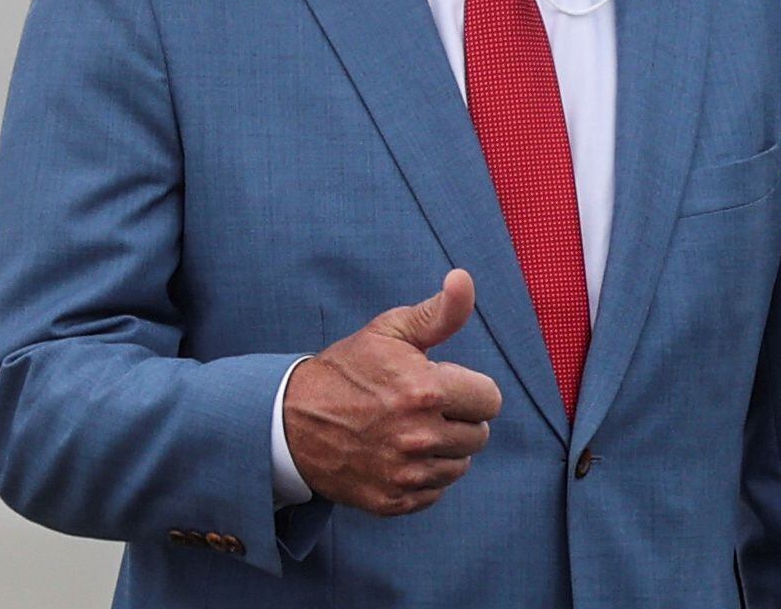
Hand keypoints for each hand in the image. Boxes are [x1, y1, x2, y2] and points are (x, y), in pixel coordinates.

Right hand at [282, 268, 503, 515]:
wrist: (290, 420)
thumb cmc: (348, 369)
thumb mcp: (390, 330)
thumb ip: (441, 311)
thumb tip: (464, 278)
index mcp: (426, 392)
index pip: (490, 401)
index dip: (470, 390)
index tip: (445, 385)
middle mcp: (419, 437)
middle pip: (478, 436)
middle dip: (459, 419)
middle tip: (426, 408)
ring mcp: (404, 474)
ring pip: (459, 466)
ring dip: (445, 449)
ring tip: (412, 430)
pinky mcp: (391, 501)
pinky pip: (434, 491)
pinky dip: (424, 476)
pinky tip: (399, 456)